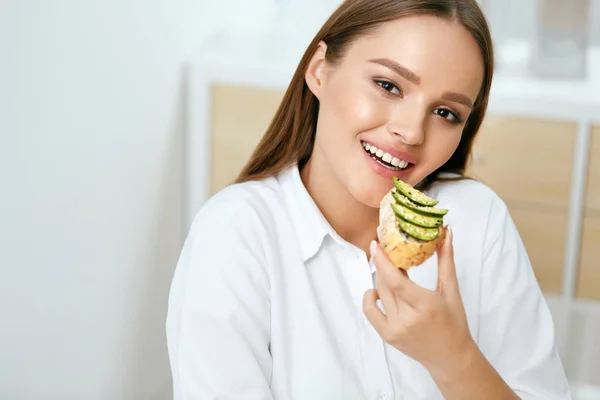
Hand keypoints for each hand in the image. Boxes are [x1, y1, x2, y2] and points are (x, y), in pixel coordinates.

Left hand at [363, 228, 475, 380]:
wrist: (451, 358)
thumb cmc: (454, 322)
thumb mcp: (451, 291)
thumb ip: (446, 260)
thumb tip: (447, 232)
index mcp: (424, 305)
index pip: (396, 280)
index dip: (383, 261)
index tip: (376, 243)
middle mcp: (407, 318)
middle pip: (385, 283)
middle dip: (383, 264)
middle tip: (385, 249)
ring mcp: (394, 329)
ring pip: (379, 294)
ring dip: (380, 278)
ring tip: (387, 269)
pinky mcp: (387, 336)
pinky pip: (370, 312)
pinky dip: (370, 298)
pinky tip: (377, 291)